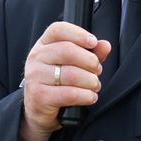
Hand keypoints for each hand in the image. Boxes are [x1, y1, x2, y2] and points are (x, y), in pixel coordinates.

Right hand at [19, 21, 111, 140]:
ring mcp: (35, 77)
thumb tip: (105, 45)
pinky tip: (90, 96)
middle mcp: (35, 58)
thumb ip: (89, 53)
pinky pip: (69, 94)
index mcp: (43, 45)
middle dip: (90, 61)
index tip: (93, 42)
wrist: (38, 110)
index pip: (58, 30)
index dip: (78, 34)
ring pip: (71, 74)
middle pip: (67, 51)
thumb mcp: (72, 64)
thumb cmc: (57, 83)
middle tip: (97, 70)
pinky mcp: (39, 96)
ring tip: (95, 85)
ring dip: (90, 81)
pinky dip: (86, 96)